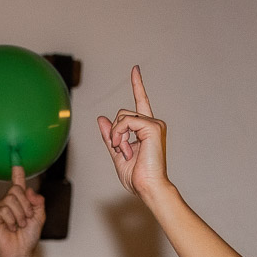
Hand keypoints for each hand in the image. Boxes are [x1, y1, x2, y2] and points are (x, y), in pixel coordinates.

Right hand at [0, 166, 45, 256]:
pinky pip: (4, 210)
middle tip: (26, 220)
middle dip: (26, 206)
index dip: (17, 172)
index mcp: (19, 201)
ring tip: (19, 226)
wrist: (20, 253)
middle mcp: (7, 202)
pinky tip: (10, 228)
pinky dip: (11, 220)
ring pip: (11, 200)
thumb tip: (29, 190)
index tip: (17, 162)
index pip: (17, 183)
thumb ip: (38, 202)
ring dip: (20, 215)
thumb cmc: (27, 237)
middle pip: (16, 190)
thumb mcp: (39, 218)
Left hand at [97, 66, 170, 200]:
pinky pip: (126, 122)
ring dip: (116, 136)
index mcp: (146, 129)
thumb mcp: (117, 154)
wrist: (148, 187)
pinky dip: (119, 135)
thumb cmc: (137, 176)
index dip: (137, 85)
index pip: (141, 102)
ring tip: (125, 152)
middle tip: (121, 152)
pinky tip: (125, 149)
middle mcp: (153, 123)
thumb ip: (110, 136)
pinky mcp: (153, 127)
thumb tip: (101, 119)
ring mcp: (154, 124)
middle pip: (122, 114)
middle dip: (115, 133)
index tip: (135, 69)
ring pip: (122, 117)